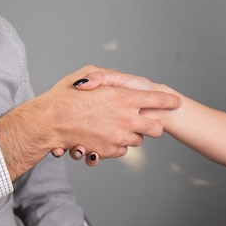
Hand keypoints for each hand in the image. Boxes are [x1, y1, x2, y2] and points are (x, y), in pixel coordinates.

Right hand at [52, 68, 177, 165]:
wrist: (49, 121)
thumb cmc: (65, 96)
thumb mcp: (87, 73)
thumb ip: (108, 76)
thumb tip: (119, 79)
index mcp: (124, 97)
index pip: (158, 99)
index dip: (169, 101)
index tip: (176, 102)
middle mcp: (127, 118)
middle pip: (155, 128)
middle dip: (153, 125)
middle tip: (147, 122)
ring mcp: (119, 136)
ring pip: (138, 141)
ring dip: (131, 135)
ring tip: (116, 128)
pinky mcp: (109, 151)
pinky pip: (122, 151)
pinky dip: (117, 145)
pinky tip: (104, 137)